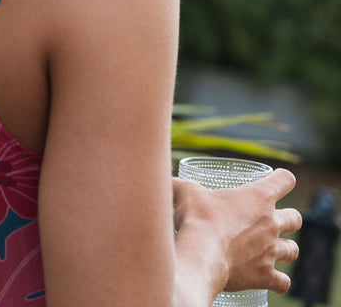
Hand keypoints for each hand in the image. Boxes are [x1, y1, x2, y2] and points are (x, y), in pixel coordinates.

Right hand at [174, 167, 300, 294]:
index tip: (277, 181)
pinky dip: (278, 281)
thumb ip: (179, 185)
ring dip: (285, 249)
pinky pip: (283, 282)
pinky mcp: (265, 275)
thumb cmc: (198, 218)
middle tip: (272, 221)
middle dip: (288, 219)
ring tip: (273, 250)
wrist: (202, 254)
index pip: (285, 180)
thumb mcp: (186, 192)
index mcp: (259, 196)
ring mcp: (271, 251)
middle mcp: (271, 223)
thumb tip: (165, 182)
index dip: (282, 179)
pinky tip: (270, 279)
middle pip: (295, 218)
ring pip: (293, 250)